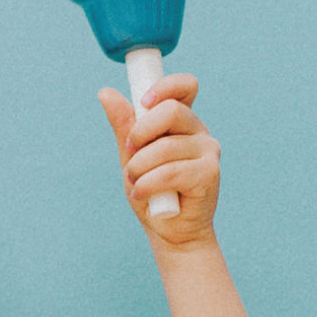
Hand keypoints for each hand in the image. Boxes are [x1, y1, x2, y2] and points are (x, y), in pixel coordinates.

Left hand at [99, 73, 219, 246]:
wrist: (169, 230)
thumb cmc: (151, 190)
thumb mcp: (130, 156)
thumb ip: (124, 125)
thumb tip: (106, 92)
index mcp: (180, 121)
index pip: (185, 86)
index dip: (165, 88)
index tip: (143, 103)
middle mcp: (198, 131)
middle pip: (171, 111)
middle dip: (140, 133)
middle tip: (131, 153)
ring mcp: (208, 150)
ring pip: (164, 147)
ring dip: (139, 169)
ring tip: (137, 183)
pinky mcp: (210, 172)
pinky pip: (170, 172)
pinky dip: (148, 185)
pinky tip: (143, 194)